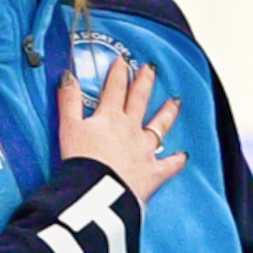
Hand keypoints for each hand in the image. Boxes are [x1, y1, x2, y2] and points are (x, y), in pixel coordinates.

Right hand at [58, 59, 186, 202]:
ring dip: (167, 112)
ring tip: (175, 101)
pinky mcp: (152, 172)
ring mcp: (144, 150)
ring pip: (159, 126)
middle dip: (145, 82)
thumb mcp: (68, 126)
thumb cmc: (82, 161)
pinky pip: (169, 164)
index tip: (122, 60)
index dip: (118, 73)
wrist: (98, 192)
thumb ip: (69, 100)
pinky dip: (176, 160)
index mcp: (109, 117)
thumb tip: (68, 76)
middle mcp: (130, 129)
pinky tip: (183, 156)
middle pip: (139, 101)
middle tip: (150, 69)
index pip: (115, 88)